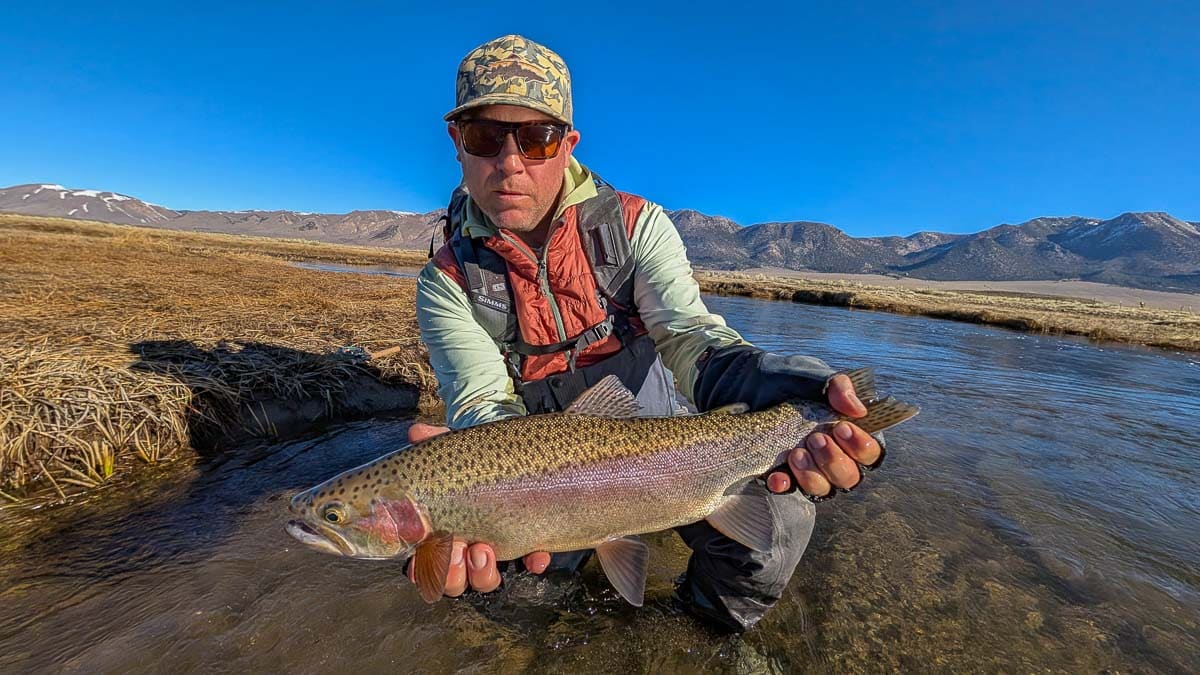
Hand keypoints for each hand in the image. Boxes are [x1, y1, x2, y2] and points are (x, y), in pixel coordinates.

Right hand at [406, 422, 551, 596]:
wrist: (517, 452)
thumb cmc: (477, 456)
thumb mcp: (456, 448)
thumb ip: (436, 441)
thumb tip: (416, 433)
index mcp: (443, 530)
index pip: (424, 563)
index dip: (421, 570)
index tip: (420, 563)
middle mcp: (467, 546)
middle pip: (453, 580)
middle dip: (452, 574)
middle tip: (456, 551)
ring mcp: (498, 548)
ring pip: (485, 579)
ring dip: (481, 573)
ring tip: (484, 550)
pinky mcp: (528, 543)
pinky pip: (530, 563)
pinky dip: (533, 562)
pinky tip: (537, 556)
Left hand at [765, 373, 881, 497]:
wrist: (752, 382)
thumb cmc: (794, 380)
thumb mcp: (818, 377)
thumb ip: (840, 388)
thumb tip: (859, 410)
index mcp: (851, 435)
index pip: (870, 453)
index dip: (860, 445)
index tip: (841, 427)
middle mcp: (835, 458)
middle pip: (849, 477)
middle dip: (833, 460)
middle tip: (815, 438)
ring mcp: (810, 469)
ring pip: (823, 488)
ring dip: (812, 474)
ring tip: (796, 453)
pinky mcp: (784, 474)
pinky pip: (788, 490)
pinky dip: (784, 485)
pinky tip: (777, 476)